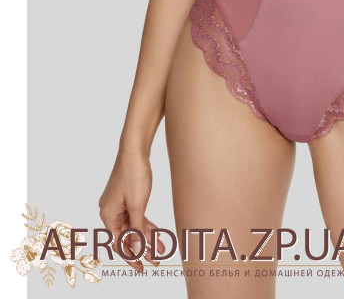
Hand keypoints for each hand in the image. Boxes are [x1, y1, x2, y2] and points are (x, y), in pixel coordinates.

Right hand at [98, 147, 164, 270]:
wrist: (134, 149)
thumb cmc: (134, 174)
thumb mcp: (137, 206)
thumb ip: (136, 229)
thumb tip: (137, 249)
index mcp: (108, 215)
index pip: (119, 243)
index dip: (132, 257)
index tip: (142, 268)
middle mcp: (109, 211)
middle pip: (126, 236)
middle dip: (142, 248)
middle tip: (157, 260)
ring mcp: (117, 204)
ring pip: (132, 226)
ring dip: (146, 236)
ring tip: (161, 247)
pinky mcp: (125, 196)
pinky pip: (134, 215)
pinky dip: (144, 223)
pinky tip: (155, 231)